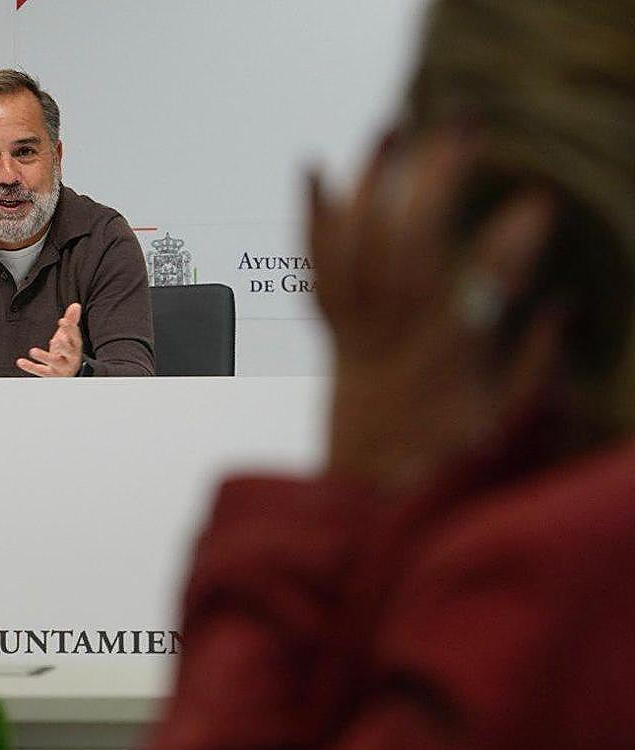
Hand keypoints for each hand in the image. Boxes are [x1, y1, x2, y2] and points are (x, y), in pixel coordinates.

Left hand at [16, 302, 83, 376]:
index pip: (75, 337)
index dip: (70, 329)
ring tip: (33, 351)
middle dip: (63, 346)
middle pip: (69, 352)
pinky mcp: (50, 375)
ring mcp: (61, 368)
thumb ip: (71, 321)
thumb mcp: (69, 336)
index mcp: (75, 347)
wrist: (68, 374)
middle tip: (55, 340)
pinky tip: (20, 361)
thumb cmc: (67, 351)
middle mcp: (71, 358)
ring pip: (54, 362)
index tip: (62, 321)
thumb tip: (75, 305)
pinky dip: (30, 367)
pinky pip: (40, 371)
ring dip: (44, 357)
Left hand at [310, 127, 558, 488]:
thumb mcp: (503, 428)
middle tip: (465, 126)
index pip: (485, 287)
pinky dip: (312, 217)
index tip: (538, 201)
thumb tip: (562, 309)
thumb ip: (534, 370)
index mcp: (450, 360)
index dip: (512, 242)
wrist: (363, 499)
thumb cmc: (440, 465)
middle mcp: (397, 336)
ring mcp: (358, 330)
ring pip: (358, 245)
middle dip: (438, 179)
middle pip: (412, 243)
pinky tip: (313, 167)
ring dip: (373, 181)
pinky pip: (315, 268)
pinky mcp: (332, 332)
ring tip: (392, 128)